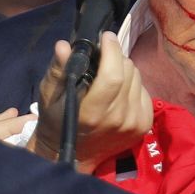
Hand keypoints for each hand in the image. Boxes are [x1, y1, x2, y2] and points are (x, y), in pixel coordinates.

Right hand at [33, 34, 151, 170]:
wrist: (74, 155)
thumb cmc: (57, 122)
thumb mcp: (50, 95)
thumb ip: (59, 70)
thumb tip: (65, 45)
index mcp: (93, 113)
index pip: (113, 75)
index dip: (111, 51)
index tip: (105, 37)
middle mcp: (118, 119)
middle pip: (127, 72)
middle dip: (116, 57)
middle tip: (103, 57)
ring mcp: (134, 124)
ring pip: (137, 78)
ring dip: (124, 70)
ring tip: (110, 75)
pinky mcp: (144, 126)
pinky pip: (144, 91)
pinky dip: (133, 85)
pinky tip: (119, 91)